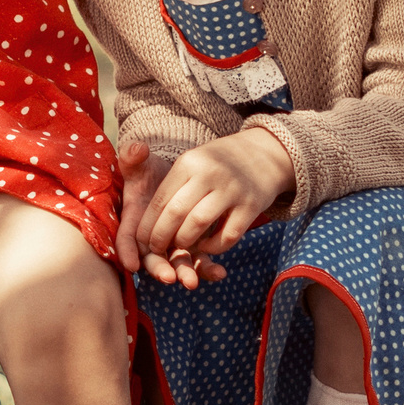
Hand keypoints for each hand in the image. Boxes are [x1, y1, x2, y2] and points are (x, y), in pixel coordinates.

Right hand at [113, 140, 226, 288]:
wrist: (178, 178)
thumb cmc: (153, 171)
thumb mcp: (142, 164)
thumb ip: (134, 158)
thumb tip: (135, 148)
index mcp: (134, 220)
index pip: (126, 239)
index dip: (126, 252)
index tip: (131, 264)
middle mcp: (151, 238)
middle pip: (152, 258)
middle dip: (161, 269)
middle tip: (170, 277)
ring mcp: (172, 244)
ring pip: (177, 263)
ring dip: (186, 273)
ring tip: (194, 281)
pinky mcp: (192, 246)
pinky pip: (198, 261)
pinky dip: (208, 268)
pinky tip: (221, 272)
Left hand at [128, 129, 293, 280]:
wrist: (262, 154)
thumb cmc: (217, 164)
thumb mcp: (191, 159)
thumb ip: (169, 182)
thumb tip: (140, 204)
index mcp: (189, 162)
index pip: (161, 199)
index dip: (148, 224)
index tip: (141, 240)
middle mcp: (209, 173)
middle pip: (176, 212)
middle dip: (161, 236)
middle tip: (155, 249)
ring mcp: (232, 189)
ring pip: (199, 224)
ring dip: (185, 241)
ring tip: (179, 247)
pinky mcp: (251, 206)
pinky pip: (228, 235)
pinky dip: (214, 247)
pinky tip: (206, 247)